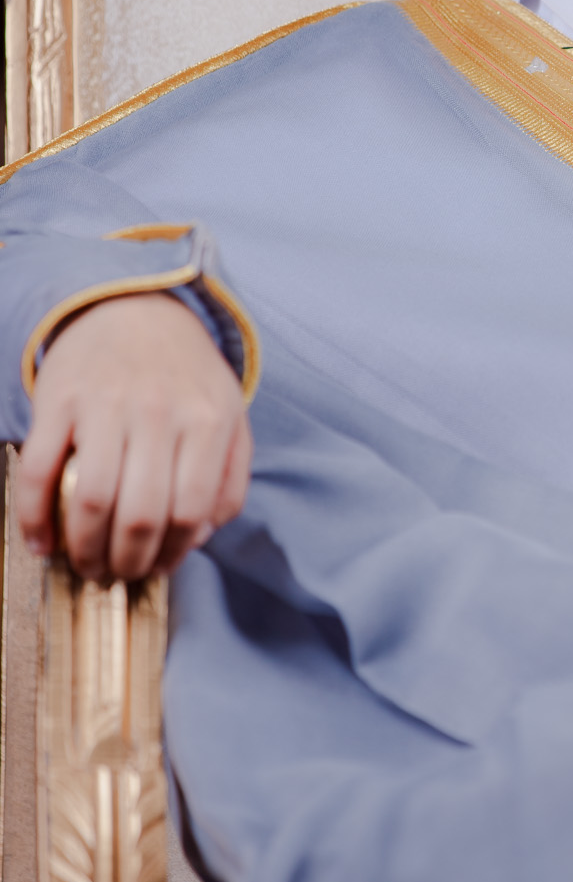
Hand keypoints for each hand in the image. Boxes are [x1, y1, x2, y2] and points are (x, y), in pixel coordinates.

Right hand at [16, 292, 251, 581]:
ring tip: (85, 564)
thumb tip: (199, 536)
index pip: (191, 511)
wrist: (134, 306)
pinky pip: (40, 470)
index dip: (171, 554)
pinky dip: (34, 516)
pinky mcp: (59, 399)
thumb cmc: (184, 373)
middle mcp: (158, 412)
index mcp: (207, 420)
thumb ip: (230, 476)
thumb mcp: (229, 412)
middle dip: (126, 562)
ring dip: (84, 547)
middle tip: (116, 575)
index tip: (158, 570)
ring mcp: (106, 404)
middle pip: (141, 514)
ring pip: (91, 499)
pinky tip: (42, 542)